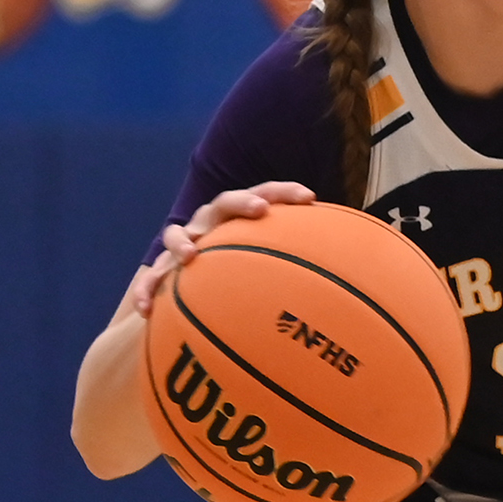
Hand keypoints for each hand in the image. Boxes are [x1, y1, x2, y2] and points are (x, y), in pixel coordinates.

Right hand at [121, 181, 314, 318]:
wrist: (193, 294)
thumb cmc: (244, 280)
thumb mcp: (271, 272)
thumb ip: (304, 267)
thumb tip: (357, 276)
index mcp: (240, 219)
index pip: (265, 195)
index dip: (284, 192)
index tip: (309, 197)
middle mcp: (211, 224)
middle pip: (224, 204)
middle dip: (242, 204)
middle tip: (261, 210)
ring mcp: (183, 245)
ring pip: (176, 235)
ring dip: (183, 241)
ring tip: (190, 256)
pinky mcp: (160, 271)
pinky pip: (150, 279)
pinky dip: (146, 291)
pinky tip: (146, 309)